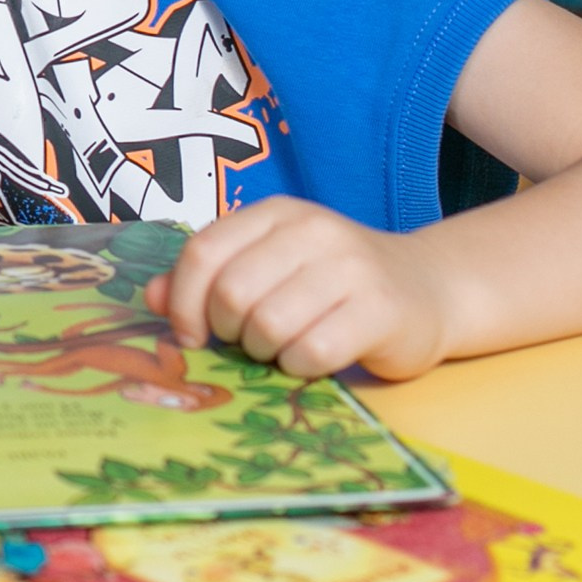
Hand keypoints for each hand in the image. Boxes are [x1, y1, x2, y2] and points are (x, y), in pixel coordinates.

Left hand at [145, 197, 456, 380]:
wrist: (428, 290)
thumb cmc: (333, 284)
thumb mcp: (269, 266)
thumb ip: (210, 278)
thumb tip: (154, 298)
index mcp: (277, 214)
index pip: (204, 252)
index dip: (184, 300)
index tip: (190, 333)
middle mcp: (313, 231)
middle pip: (231, 293)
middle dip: (227, 331)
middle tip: (248, 340)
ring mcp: (350, 268)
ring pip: (268, 325)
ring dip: (264, 351)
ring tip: (282, 346)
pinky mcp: (379, 311)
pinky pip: (311, 352)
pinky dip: (299, 367)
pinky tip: (311, 358)